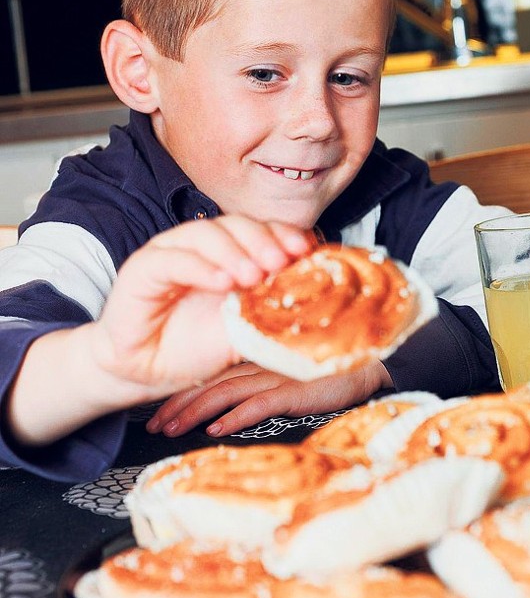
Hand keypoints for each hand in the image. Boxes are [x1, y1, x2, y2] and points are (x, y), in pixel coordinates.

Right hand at [7, 215, 312, 446]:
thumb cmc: (197, 348)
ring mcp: (172, 252)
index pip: (260, 230)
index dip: (283, 234)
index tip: (306, 249)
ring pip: (204, 233)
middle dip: (262, 240)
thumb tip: (319, 308)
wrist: (150, 372)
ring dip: (233, 251)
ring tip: (252, 276)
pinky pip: (171, 258)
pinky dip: (199, 266)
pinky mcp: (142, 268)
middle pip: (235, 224)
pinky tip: (221, 281)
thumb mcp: (246, 331)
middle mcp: (203, 247)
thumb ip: (273, 314)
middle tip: (280, 264)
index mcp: (231, 254)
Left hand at [146, 360, 392, 436]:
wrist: (367, 364)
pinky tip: (215, 429)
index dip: (182, 393)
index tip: (159, 412)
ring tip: (171, 429)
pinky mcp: (293, 388)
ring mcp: (275, 375)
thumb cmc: (329, 372)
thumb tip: (232, 411)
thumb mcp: (288, 376)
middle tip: (152, 425)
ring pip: (224, 393)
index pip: (210, 376)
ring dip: (194, 412)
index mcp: (255, 360)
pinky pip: (257, 404)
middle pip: (209, 384)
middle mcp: (259, 365)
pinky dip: (233, 416)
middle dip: (177, 405)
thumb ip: (263, 385)